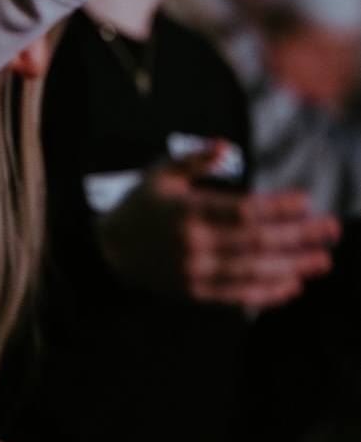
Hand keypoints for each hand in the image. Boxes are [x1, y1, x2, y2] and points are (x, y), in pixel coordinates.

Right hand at [95, 143, 339, 306]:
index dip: (276, 207)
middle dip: (298, 236)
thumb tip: (225, 145)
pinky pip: (238, 296)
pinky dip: (268, 293)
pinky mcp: (196, 293)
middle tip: (331, 229)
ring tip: (322, 260)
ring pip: (253, 271)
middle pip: (256, 241)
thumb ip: (194, 160)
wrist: (109, 253)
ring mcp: (196, 272)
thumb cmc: (140, 207)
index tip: (305, 200)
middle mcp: (194, 244)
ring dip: (293, 266)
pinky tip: (293, 285)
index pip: (241, 210)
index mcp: (187, 211)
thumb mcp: (160, 175)